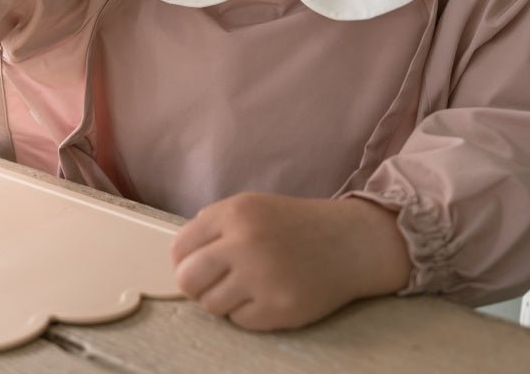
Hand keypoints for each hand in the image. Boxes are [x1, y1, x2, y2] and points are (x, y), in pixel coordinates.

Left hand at [171, 192, 412, 330]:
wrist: (349, 243)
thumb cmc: (294, 225)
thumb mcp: (252, 207)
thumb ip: (214, 226)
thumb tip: (180, 260)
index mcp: (235, 213)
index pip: (180, 249)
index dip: (185, 261)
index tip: (200, 264)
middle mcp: (245, 243)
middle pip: (188, 280)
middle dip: (197, 285)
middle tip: (216, 282)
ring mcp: (262, 277)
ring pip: (211, 305)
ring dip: (224, 300)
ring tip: (248, 287)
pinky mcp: (278, 308)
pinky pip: (239, 321)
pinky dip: (248, 313)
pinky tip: (268, 295)